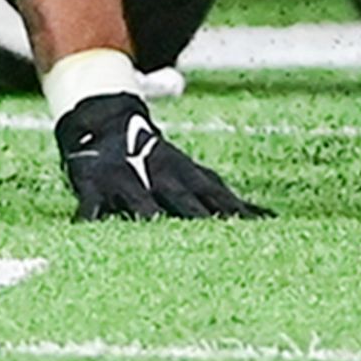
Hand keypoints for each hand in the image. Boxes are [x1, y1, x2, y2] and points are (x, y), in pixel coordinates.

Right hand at [54, 92, 267, 218]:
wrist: (107, 123)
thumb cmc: (159, 163)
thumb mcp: (193, 175)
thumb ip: (225, 199)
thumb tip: (270, 218)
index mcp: (187, 176)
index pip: (218, 196)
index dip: (237, 212)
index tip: (260, 229)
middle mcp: (160, 176)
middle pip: (183, 199)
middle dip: (199, 216)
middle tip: (217, 236)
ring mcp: (127, 180)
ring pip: (139, 200)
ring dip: (146, 212)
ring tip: (153, 225)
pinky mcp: (94, 187)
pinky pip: (90, 207)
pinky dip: (89, 219)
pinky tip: (89, 231)